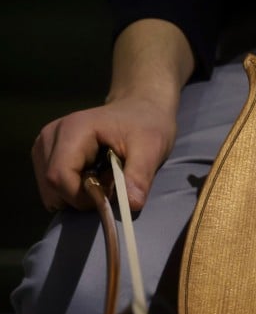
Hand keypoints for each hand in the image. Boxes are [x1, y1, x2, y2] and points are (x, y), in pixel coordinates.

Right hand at [31, 18, 194, 211]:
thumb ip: (139, 175)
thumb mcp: (152, 147)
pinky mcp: (45, 154)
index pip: (59, 177)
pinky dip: (73, 189)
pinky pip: (52, 186)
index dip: (82, 196)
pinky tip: (92, 175)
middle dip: (81, 197)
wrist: (141, 109)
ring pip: (50, 190)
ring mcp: (44, 145)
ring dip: (77, 194)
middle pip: (51, 185)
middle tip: (111, 185)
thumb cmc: (147, 124)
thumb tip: (132, 205)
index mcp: (73, 129)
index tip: (110, 195)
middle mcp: (51, 135)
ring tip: (103, 177)